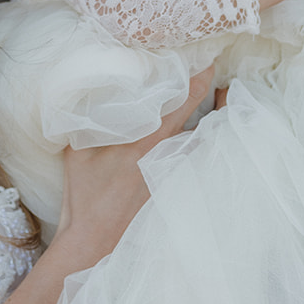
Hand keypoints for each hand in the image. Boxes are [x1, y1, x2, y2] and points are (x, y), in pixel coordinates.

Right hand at [52, 68, 213, 261]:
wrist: (93, 242)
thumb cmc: (84, 196)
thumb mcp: (79, 149)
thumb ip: (89, 118)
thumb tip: (91, 90)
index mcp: (149, 140)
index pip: (185, 100)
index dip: (201, 77)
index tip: (209, 61)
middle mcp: (168, 156)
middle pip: (207, 122)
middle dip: (219, 102)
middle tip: (225, 85)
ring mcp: (175, 176)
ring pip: (204, 144)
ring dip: (213, 127)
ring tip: (221, 110)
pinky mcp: (174, 192)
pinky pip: (195, 164)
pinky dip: (201, 151)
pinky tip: (204, 145)